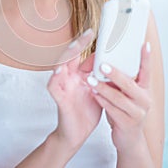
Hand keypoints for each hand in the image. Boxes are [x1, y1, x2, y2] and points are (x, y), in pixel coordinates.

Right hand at [47, 29, 101, 152]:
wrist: (77, 133)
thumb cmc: (87, 111)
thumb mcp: (98, 90)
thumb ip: (101, 77)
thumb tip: (113, 63)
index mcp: (79, 75)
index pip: (83, 55)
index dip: (90, 45)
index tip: (100, 34)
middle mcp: (70, 77)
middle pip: (71, 56)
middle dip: (79, 44)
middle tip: (89, 33)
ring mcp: (63, 86)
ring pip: (59, 66)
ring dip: (66, 56)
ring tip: (74, 46)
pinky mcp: (59, 98)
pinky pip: (53, 86)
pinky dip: (55, 78)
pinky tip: (59, 71)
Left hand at [87, 43, 151, 152]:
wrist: (128, 138)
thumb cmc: (125, 110)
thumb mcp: (126, 93)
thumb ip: (121, 80)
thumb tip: (106, 60)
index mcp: (144, 89)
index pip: (146, 71)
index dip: (145, 58)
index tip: (144, 44)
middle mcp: (143, 100)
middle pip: (129, 84)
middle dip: (115, 73)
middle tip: (102, 65)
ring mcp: (137, 113)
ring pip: (119, 98)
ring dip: (103, 88)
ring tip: (91, 80)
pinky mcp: (127, 124)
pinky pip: (113, 110)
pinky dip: (102, 101)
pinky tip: (94, 94)